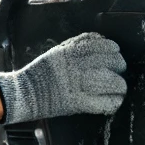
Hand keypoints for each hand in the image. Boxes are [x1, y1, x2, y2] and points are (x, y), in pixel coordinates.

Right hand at [0, 32, 126, 124]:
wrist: (25, 93)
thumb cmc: (40, 73)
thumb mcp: (58, 51)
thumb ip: (77, 45)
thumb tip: (100, 40)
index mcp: (71, 52)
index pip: (103, 45)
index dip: (113, 49)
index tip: (115, 53)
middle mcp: (77, 66)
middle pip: (111, 62)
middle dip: (119, 65)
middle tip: (118, 70)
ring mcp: (79, 85)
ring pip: (113, 82)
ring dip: (120, 85)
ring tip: (119, 88)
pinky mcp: (79, 103)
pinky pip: (105, 103)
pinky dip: (113, 102)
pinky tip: (113, 101)